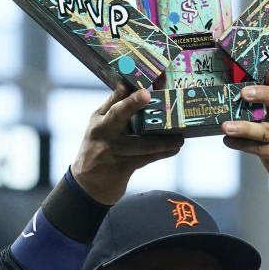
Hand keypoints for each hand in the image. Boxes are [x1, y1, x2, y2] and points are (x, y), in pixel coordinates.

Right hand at [70, 84, 183, 204]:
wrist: (89, 184)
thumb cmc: (97, 147)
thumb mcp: (98, 126)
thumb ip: (112, 106)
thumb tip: (125, 85)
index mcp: (99, 121)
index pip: (113, 103)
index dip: (126, 93)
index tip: (139, 86)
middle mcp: (104, 134)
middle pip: (118, 115)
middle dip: (131, 104)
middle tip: (147, 95)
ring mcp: (114, 152)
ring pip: (140, 143)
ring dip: (162, 140)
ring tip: (179, 137)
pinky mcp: (123, 168)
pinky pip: (146, 158)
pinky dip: (162, 153)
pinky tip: (174, 148)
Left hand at [221, 68, 268, 200]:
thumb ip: (268, 111)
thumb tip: (246, 93)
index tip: (268, 71)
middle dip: (263, 95)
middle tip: (243, 93)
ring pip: (266, 131)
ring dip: (244, 128)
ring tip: (226, 126)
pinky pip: (260, 149)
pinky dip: (242, 145)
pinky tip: (228, 141)